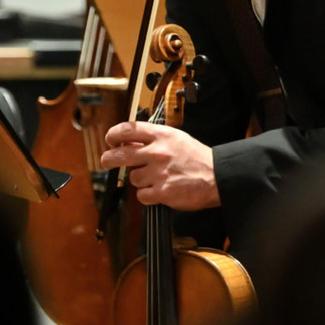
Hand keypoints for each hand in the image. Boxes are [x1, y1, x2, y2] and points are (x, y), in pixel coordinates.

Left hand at [100, 120, 219, 210]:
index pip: (128, 130)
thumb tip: (129, 142)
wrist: (217, 176)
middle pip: (119, 154)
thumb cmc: (197, 158)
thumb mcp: (177, 138)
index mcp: (162, 136)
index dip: (113, 134)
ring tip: (155, 178)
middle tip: (107, 161)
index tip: (111, 140)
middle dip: (108, 159)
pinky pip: (141, 195)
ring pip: (132, 178)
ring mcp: (158, 172)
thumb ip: (154, 139)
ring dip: (140, 180)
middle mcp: (157, 152)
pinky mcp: (161, 191)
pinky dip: (148, 195)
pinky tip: (160, 190)